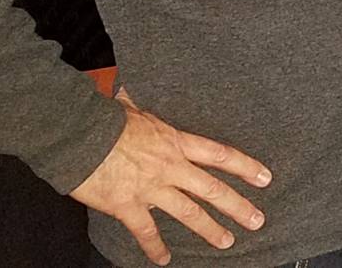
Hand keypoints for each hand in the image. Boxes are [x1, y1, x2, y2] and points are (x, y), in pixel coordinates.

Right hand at [70, 89, 270, 264]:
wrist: (77, 135)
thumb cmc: (104, 118)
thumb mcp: (135, 108)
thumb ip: (143, 108)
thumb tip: (133, 91)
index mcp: (175, 142)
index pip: (220, 155)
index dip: (245, 167)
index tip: (265, 178)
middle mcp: (170, 167)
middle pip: (212, 189)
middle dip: (237, 206)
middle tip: (256, 220)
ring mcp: (150, 188)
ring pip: (188, 212)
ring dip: (209, 229)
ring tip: (226, 242)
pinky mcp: (127, 205)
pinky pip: (145, 231)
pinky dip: (154, 247)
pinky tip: (163, 259)